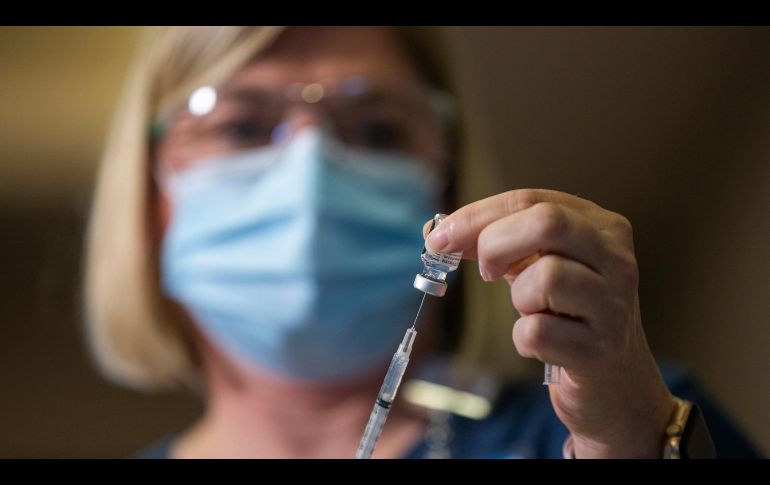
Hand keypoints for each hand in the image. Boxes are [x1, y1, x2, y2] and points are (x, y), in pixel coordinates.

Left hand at [425, 189, 675, 457]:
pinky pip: (537, 331)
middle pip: (546, 223)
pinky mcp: (599, 349)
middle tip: (487, 272)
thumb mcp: (539, 266)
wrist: (615, 381)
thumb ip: (499, 242)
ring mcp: (613, 304)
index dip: (477, 216)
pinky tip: (539, 343)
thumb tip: (438, 233)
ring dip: (520, 298)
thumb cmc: (568, 314)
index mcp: (602, 227)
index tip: (440, 237)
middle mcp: (617, 259)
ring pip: (547, 277)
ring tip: (533, 312)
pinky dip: (523, 338)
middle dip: (496, 244)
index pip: (531, 200)